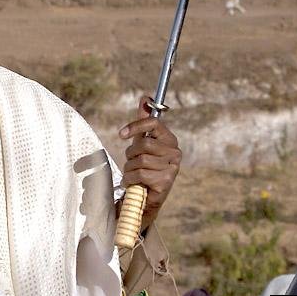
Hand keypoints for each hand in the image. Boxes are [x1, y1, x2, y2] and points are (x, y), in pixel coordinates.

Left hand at [118, 96, 181, 229]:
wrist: (146, 197)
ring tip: (133, 174)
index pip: (154, 123)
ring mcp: (172, 167)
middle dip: (131, 154)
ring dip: (130, 168)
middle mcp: (175, 152)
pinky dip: (130, 179)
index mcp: (169, 139)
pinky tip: (133, 183)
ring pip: (140, 160)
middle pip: (144, 144)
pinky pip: (140, 174)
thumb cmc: (144, 167)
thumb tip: (146, 98)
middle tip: (131, 162)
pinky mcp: (166, 181)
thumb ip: (143, 123)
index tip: (121, 134)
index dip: (136, 126)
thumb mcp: (141, 143)